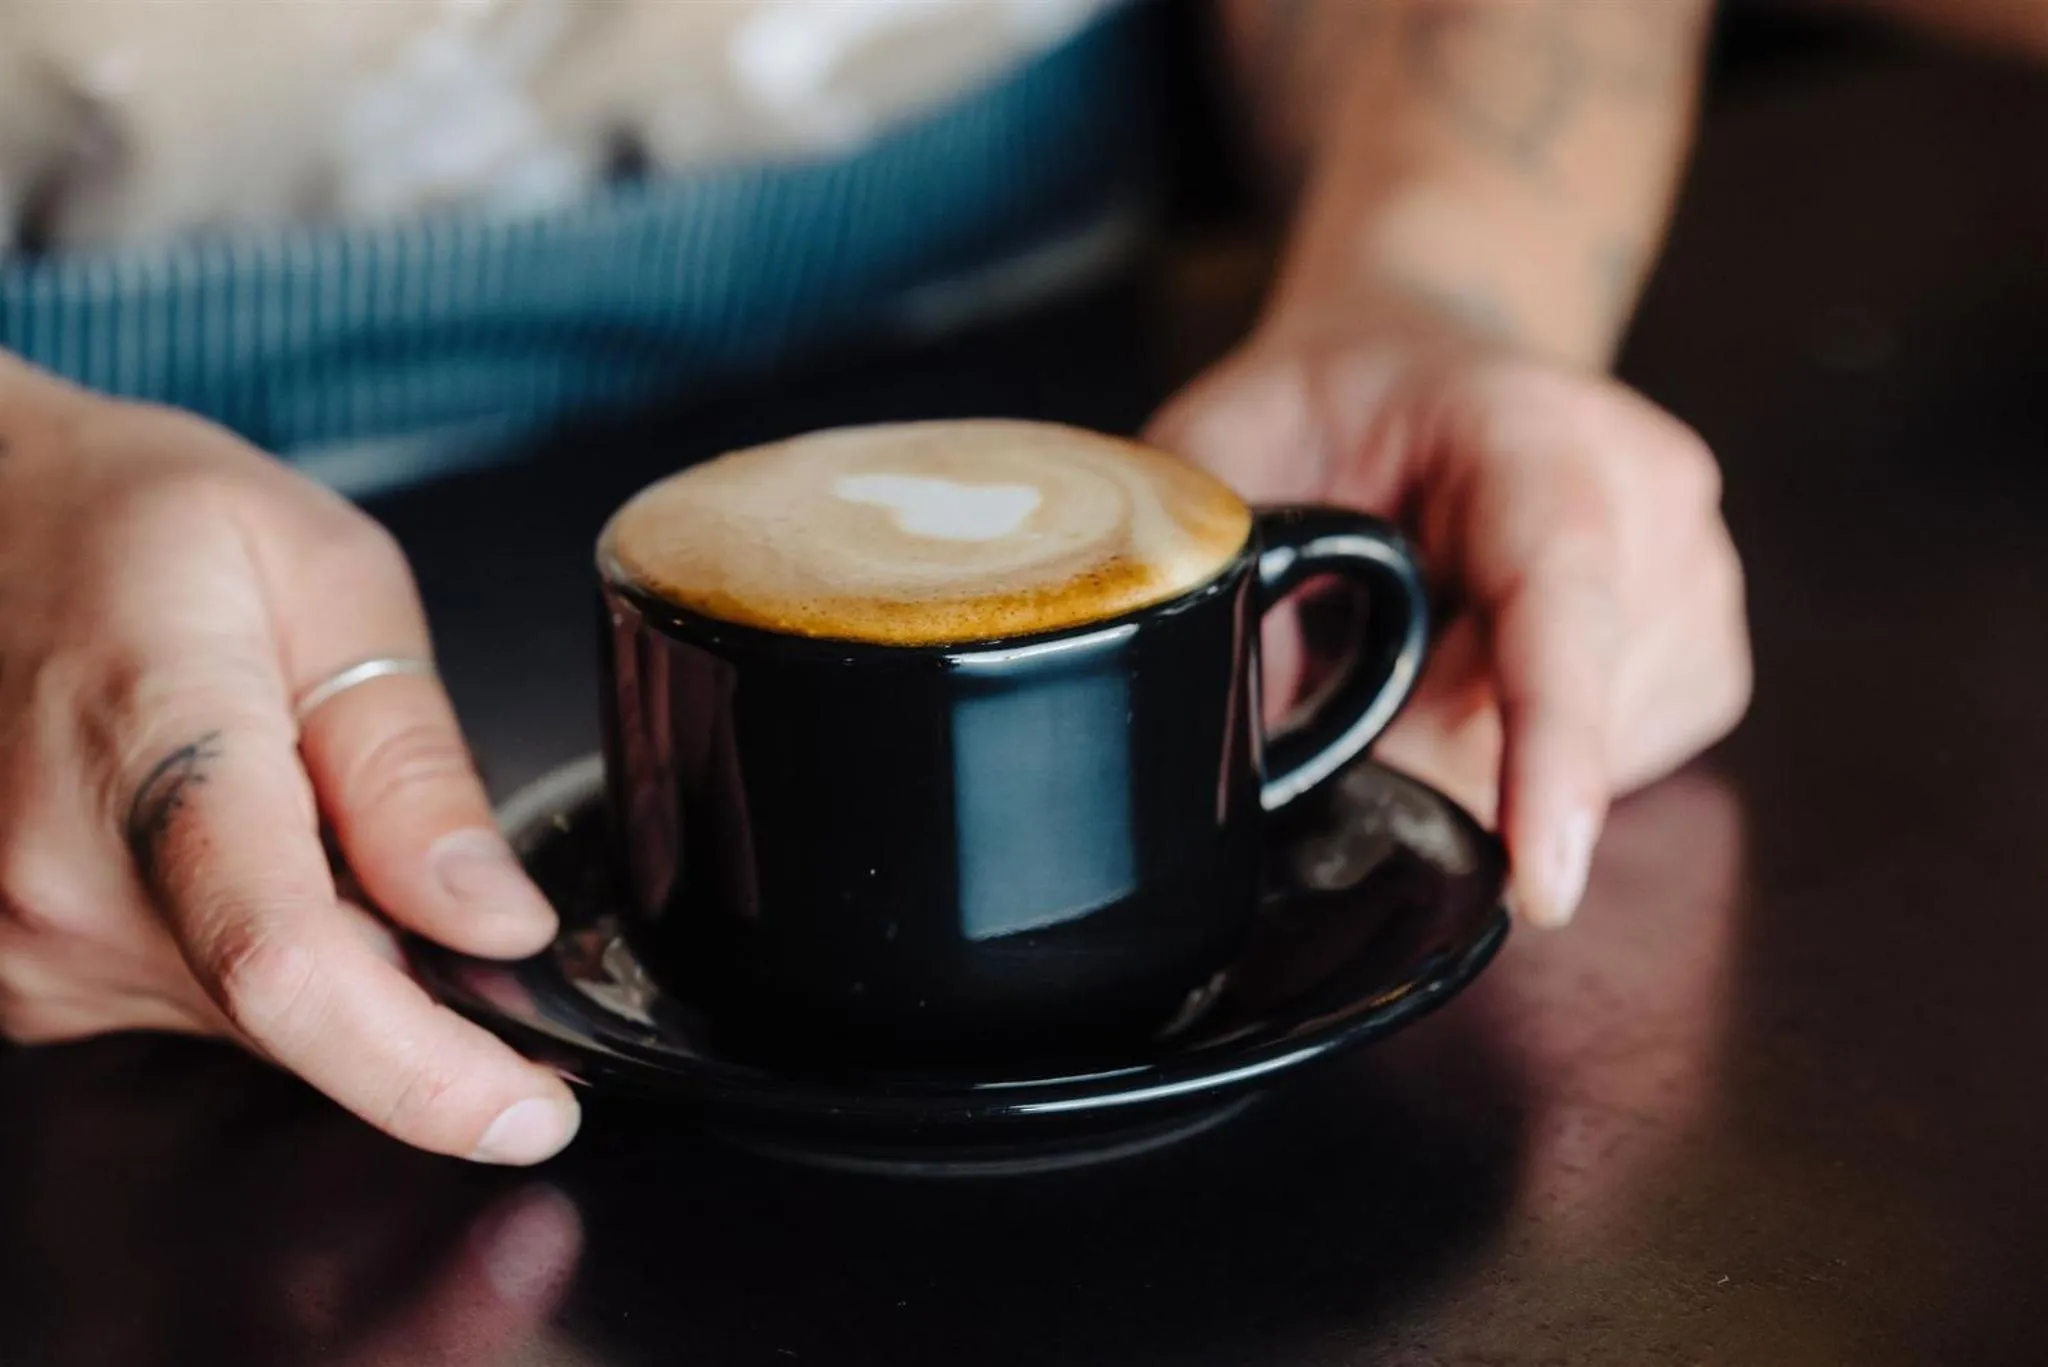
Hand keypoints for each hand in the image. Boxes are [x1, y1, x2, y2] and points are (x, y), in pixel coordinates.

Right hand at [0, 354, 579, 1161]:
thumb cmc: (148, 521)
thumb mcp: (331, 584)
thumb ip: (412, 766)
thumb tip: (496, 925)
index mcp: (148, 747)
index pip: (288, 965)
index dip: (425, 1070)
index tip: (533, 1114)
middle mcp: (51, 877)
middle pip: (295, 1009)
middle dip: (416, 991)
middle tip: (449, 878)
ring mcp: (13, 940)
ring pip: (253, 1015)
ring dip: (335, 950)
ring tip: (305, 798)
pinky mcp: (14, 969)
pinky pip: (195, 996)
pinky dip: (265, 946)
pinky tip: (250, 838)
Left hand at [1148, 302, 1750, 925]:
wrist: (1417, 366)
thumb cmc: (1319, 407)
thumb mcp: (1221, 447)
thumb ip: (1213, 565)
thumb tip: (1228, 722)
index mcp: (1533, 430)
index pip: (1561, 597)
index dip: (1550, 746)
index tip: (1544, 883)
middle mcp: (1650, 495)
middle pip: (1555, 714)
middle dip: (1430, 751)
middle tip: (1337, 684)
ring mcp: (1698, 573)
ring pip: (1592, 761)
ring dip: (1478, 752)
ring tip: (1410, 650)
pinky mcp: (1705, 651)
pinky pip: (1625, 768)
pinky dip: (1532, 762)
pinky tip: (1474, 677)